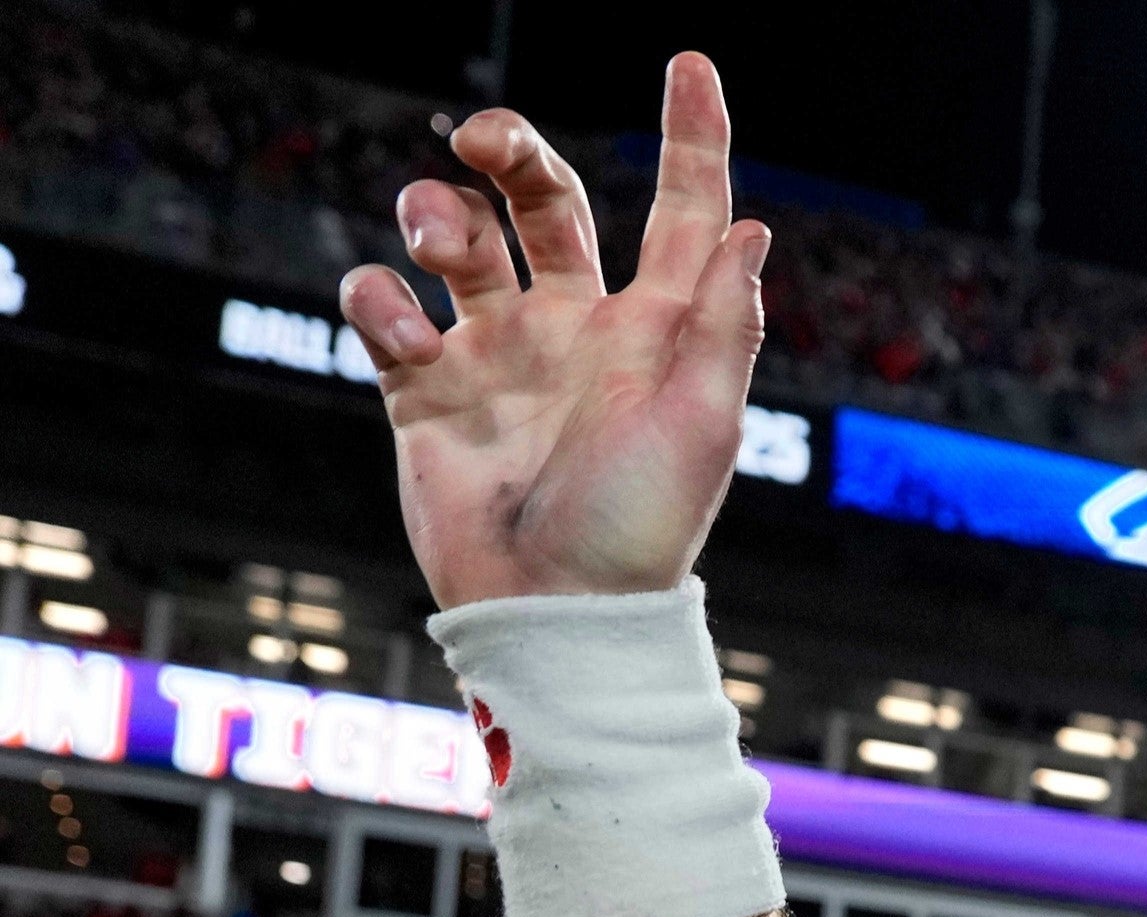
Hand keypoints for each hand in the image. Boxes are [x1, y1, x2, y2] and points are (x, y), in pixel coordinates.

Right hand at [337, 54, 764, 610]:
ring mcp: (499, 355)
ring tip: (440, 248)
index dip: (691, 137)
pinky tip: (404, 334)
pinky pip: (385, 310)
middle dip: (510, 150)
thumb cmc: (643, 528)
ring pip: (455, 239)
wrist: (554, 610)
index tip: (690, 61)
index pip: (680, 210)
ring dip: (436, 217)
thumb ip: (721, 322)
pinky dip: (379, 300)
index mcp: (656, 327)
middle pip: (543, 200)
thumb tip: (753, 227)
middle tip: (481, 141)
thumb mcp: (702, 421)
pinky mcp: (427, 391)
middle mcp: (576, 327)